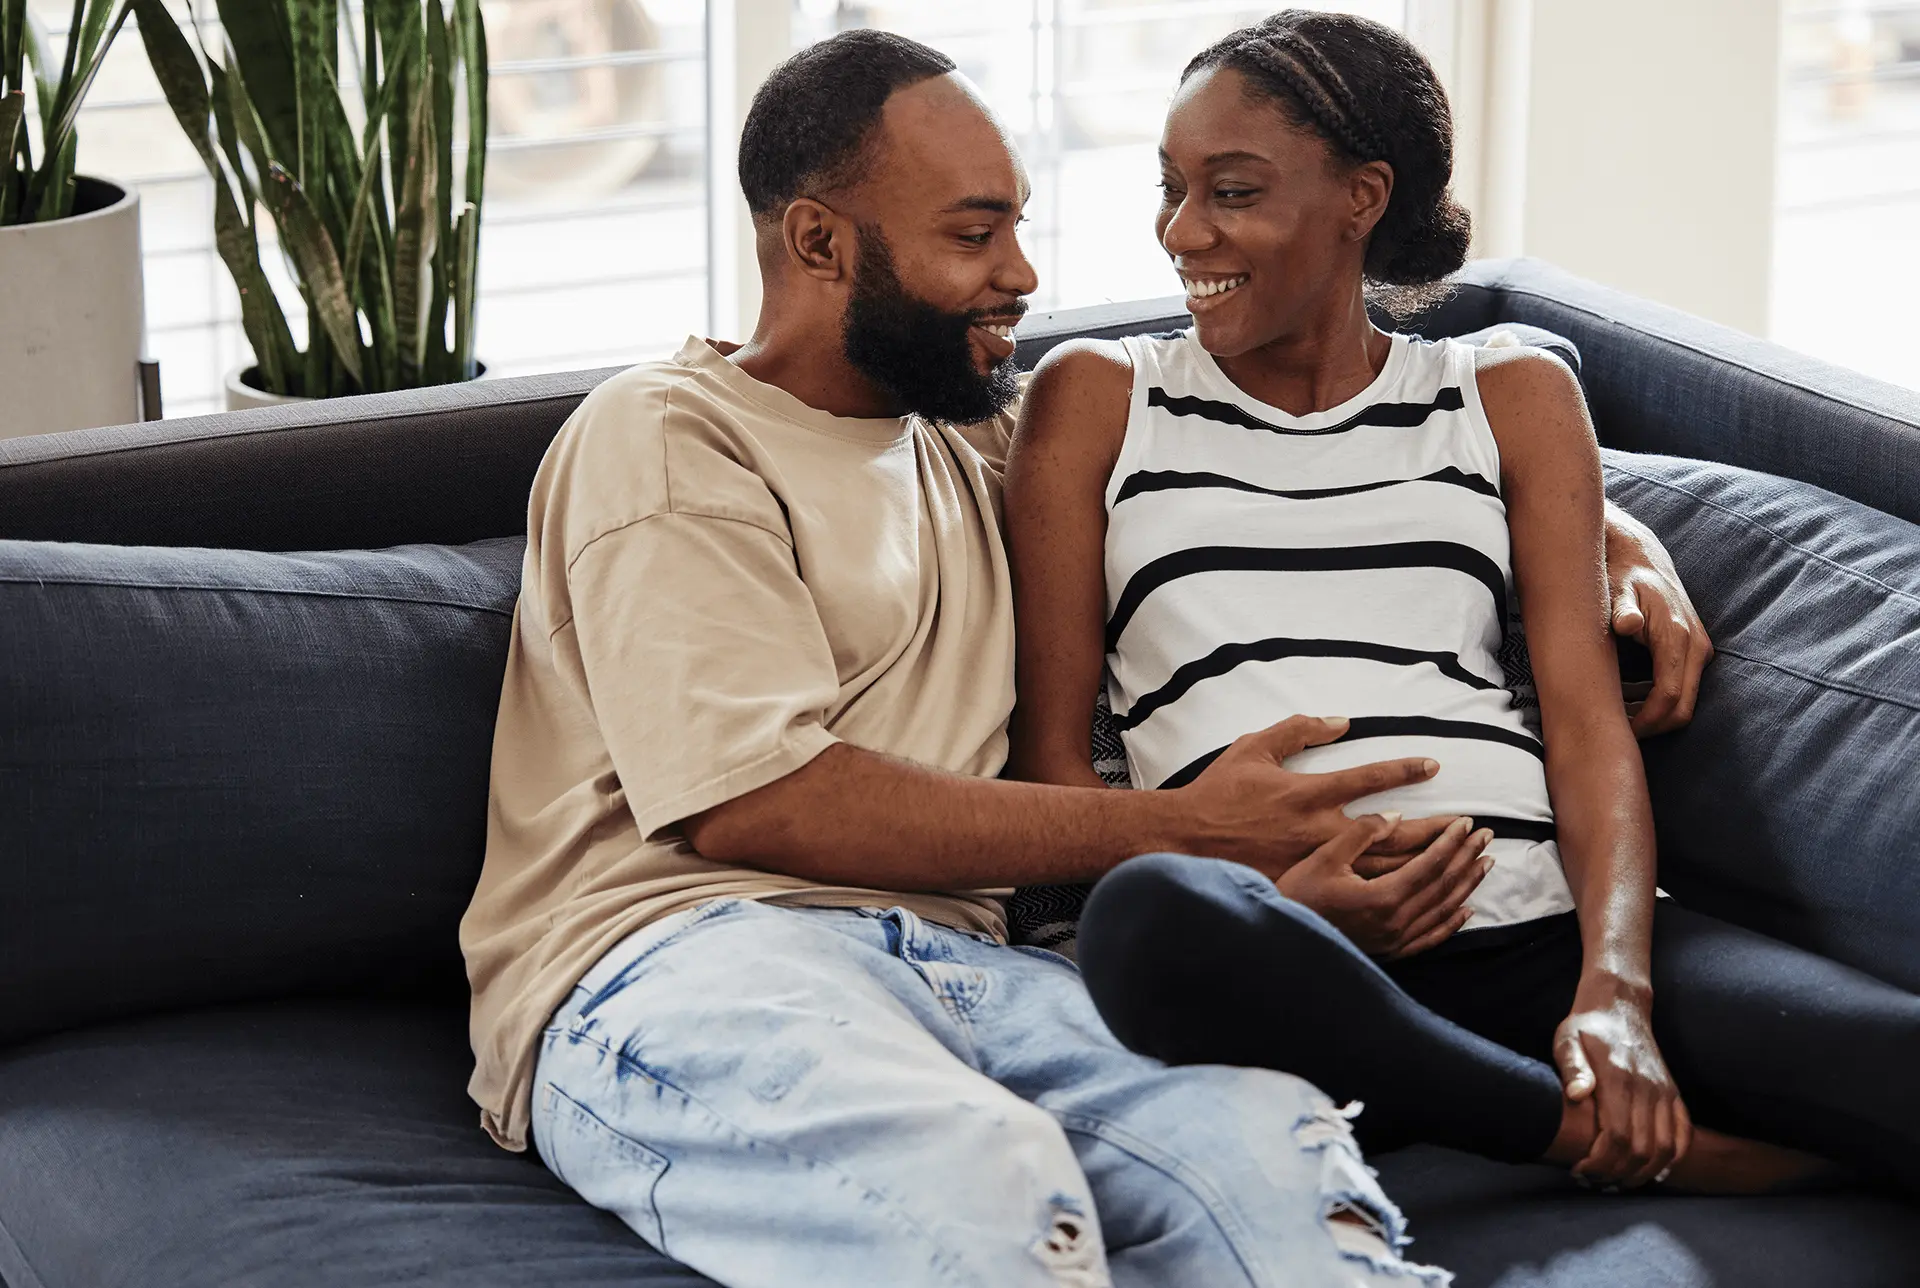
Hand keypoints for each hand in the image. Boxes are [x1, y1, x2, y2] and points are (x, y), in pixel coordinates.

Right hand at [1181, 715, 1455, 875]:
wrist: (1185, 841)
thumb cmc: (1218, 793)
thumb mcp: (1253, 748)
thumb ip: (1297, 730)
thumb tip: (1340, 721)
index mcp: (1308, 794)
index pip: (1368, 779)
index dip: (1403, 770)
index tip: (1433, 766)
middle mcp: (1318, 830)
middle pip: (1390, 833)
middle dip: (1433, 829)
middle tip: (1468, 826)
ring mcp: (1314, 863)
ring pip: (1380, 866)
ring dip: (1421, 861)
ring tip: (1455, 857)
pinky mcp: (1306, 885)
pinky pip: (1356, 891)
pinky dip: (1392, 890)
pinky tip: (1415, 891)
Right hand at [1277, 814, 1493, 957]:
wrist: (1283, 940)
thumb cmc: (1297, 894)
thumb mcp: (1324, 857)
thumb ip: (1361, 834)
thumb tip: (1397, 817)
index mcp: (1382, 897)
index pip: (1429, 864)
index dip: (1450, 842)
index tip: (1467, 822)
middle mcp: (1395, 922)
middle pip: (1443, 885)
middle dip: (1467, 857)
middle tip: (1487, 835)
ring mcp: (1395, 940)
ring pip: (1443, 909)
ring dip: (1467, 884)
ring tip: (1486, 863)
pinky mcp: (1391, 952)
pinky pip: (1431, 937)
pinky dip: (1452, 923)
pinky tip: (1466, 910)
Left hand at [1553, 980, 1692, 1187]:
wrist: (1620, 1005)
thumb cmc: (1586, 1027)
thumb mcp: (1566, 1039)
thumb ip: (1572, 1067)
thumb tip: (1577, 1094)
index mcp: (1619, 1078)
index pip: (1616, 1136)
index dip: (1600, 1162)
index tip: (1579, 1170)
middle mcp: (1647, 1088)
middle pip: (1641, 1149)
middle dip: (1616, 1174)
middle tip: (1594, 1181)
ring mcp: (1665, 1092)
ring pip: (1666, 1148)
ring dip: (1643, 1173)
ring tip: (1617, 1181)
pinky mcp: (1674, 1093)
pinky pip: (1683, 1134)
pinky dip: (1673, 1158)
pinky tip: (1654, 1171)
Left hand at [1603, 503, 1713, 736]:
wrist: (1640, 556)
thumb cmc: (1621, 576)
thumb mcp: (1615, 590)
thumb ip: (1621, 609)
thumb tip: (1628, 623)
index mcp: (1676, 636)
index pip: (1668, 697)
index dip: (1644, 722)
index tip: (1616, 730)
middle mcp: (1695, 645)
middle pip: (1683, 708)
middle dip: (1650, 726)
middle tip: (1614, 731)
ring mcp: (1698, 649)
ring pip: (1683, 702)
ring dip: (1651, 715)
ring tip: (1615, 715)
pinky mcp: (1693, 650)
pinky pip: (1680, 687)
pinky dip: (1655, 700)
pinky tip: (1625, 698)